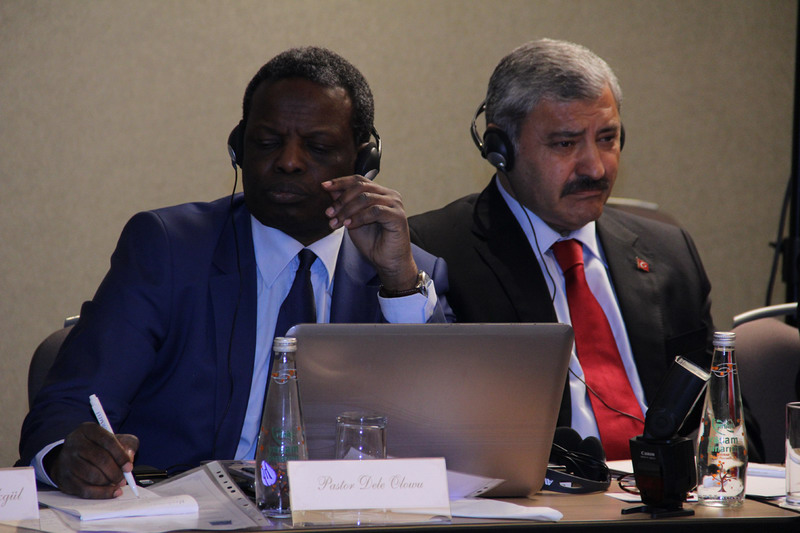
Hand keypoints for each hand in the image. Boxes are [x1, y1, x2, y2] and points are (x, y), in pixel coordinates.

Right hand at [48, 422, 138, 498]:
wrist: (72, 457)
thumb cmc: (98, 447)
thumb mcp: (116, 439)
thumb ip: (128, 445)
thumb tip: (130, 458)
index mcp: (88, 429)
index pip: (108, 441)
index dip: (121, 456)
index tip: (129, 467)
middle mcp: (74, 443)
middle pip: (100, 459)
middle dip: (115, 471)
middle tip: (123, 478)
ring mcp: (67, 461)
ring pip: (92, 476)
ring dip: (109, 482)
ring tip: (116, 482)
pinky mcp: (65, 478)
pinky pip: (85, 490)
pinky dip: (102, 493)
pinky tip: (112, 491)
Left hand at [322, 175, 417, 290]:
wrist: (387, 262)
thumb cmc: (373, 243)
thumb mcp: (352, 220)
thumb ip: (345, 204)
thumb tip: (330, 188)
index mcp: (380, 193)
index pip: (359, 180)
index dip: (340, 182)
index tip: (324, 186)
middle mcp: (390, 195)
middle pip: (361, 187)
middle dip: (341, 199)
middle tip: (329, 213)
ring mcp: (395, 204)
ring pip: (366, 198)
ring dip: (347, 210)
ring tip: (337, 223)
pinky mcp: (397, 216)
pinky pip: (374, 211)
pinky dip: (359, 217)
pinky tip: (349, 225)